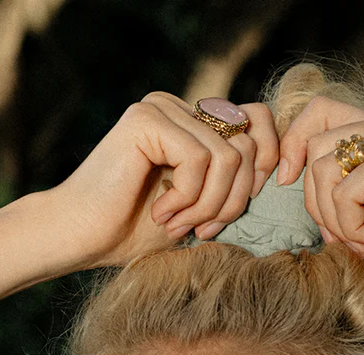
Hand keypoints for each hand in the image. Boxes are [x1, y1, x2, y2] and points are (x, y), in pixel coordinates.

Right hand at [49, 93, 278, 268]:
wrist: (81, 239)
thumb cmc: (136, 231)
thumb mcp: (201, 208)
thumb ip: (233, 183)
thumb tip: (282, 170)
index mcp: (195, 123)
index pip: (260, 124)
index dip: (263, 171)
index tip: (230, 219)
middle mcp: (181, 107)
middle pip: (251, 145)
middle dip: (235, 201)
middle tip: (201, 230)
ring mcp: (163, 108)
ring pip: (230, 157)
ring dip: (209, 205)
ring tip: (178, 225)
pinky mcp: (147, 119)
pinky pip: (200, 159)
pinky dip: (187, 198)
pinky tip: (160, 213)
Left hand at [278, 98, 363, 280]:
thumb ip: (341, 181)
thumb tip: (289, 176)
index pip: (320, 111)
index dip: (294, 143)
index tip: (285, 180)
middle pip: (315, 145)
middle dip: (316, 202)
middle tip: (343, 238)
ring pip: (322, 170)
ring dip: (334, 219)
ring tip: (362, 243)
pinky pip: (343, 193)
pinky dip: (351, 227)